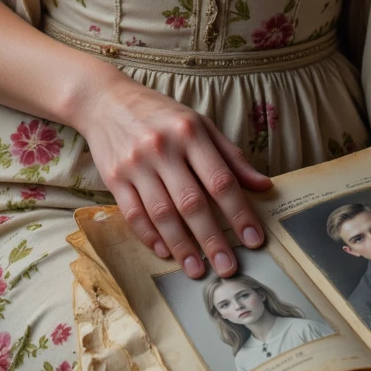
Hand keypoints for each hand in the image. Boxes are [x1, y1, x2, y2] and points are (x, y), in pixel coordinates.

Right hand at [73, 66, 270, 278]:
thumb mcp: (200, 124)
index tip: (254, 240)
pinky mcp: (114, 177)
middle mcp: (163, 148)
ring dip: (182, 246)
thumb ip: (231, 156)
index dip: (240, 213)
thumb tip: (263, 185)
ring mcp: (136, 164)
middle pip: (192, 202)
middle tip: (228, 268)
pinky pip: (133, 214)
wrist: (106, 101)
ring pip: (162, 214)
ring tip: (197, 269)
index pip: (221, 180)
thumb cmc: (160, 115)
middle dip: (213, 239)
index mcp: (190, 133)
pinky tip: (165, 252)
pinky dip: (150, 236)